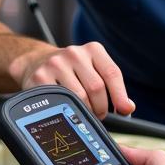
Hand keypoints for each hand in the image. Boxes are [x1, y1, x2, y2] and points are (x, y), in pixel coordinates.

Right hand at [9, 41, 135, 118]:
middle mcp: (74, 53)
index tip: (124, 111)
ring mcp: (55, 64)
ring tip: (84, 113)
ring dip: (86, 112)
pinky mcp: (40, 77)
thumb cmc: (72, 71)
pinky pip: (60, 101)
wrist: (36, 62)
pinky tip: (68, 110)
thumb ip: (112, 86)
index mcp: (93, 49)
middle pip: (96, 88)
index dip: (120, 95)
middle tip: (98, 115)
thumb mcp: (94, 70)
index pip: (112, 73)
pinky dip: (67, 111)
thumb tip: (128, 108)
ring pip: (79, 97)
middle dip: (101, 107)